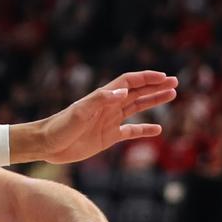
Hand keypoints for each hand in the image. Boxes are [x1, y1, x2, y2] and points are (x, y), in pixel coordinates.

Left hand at [19, 71, 177, 163]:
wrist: (46, 144)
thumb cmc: (60, 126)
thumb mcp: (79, 112)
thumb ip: (100, 100)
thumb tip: (122, 91)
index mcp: (102, 98)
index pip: (128, 82)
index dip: (146, 78)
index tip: (164, 77)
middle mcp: (108, 107)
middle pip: (137, 93)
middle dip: (155, 87)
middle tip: (175, 83)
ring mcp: (109, 121)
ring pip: (136, 108)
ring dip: (153, 101)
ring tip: (172, 95)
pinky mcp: (107, 137)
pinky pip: (130, 131)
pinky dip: (144, 130)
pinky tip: (157, 129)